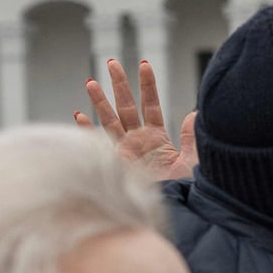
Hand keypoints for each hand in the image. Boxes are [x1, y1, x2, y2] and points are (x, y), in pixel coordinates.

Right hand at [74, 59, 197, 180]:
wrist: (176, 210)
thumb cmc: (187, 189)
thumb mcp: (193, 161)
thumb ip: (192, 138)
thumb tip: (195, 114)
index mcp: (158, 139)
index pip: (151, 106)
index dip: (148, 86)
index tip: (144, 65)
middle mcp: (139, 144)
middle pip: (127, 109)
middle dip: (120, 86)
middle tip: (112, 62)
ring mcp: (127, 153)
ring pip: (111, 122)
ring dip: (100, 103)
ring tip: (90, 82)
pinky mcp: (118, 165)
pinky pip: (100, 145)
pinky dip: (88, 131)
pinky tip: (78, 115)